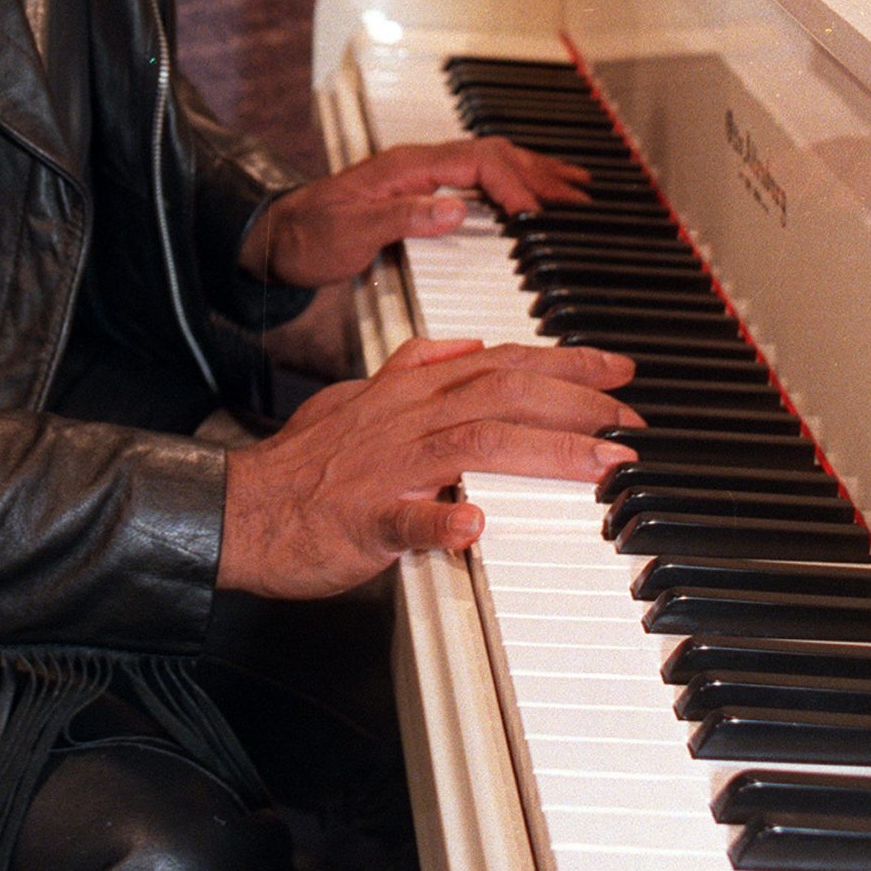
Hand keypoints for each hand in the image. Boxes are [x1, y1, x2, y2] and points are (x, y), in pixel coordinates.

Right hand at [217, 334, 637, 598]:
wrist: (239, 507)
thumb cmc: (303, 461)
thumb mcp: (356, 394)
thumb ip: (413, 366)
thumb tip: (465, 344)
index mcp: (407, 392)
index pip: (499, 362)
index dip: (564, 363)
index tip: (618, 369)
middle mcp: (405, 420)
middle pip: (502, 395)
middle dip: (576, 402)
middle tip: (631, 418)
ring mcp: (387, 467)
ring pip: (474, 445)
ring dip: (545, 452)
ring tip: (600, 466)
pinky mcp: (363, 518)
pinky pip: (404, 518)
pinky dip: (441, 521)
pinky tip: (476, 527)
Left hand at [237, 138, 590, 288]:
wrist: (276, 241)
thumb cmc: (308, 236)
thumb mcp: (352, 232)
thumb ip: (404, 218)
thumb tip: (456, 209)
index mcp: (407, 167)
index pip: (477, 161)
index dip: (513, 183)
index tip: (538, 211)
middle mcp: (417, 165)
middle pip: (492, 154)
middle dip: (539, 170)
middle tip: (580, 193)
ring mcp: (419, 177)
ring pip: (488, 162)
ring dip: (532, 172)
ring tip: (571, 186)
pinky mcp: (417, 193)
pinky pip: (476, 178)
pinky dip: (510, 182)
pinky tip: (525, 197)